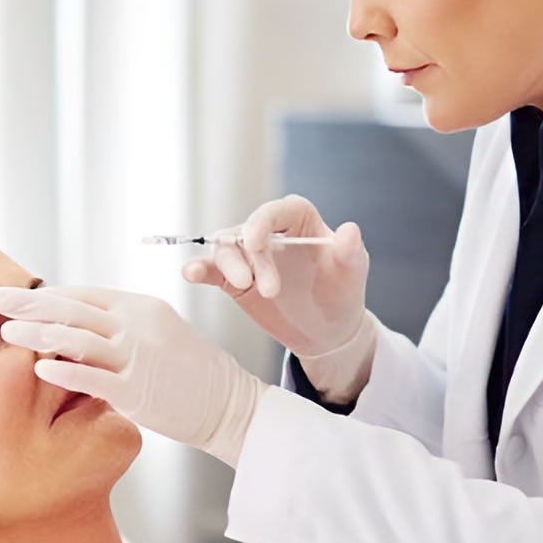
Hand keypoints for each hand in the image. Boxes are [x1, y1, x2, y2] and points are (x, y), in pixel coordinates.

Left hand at [0, 285, 266, 465]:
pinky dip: (64, 371)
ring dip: (37, 334)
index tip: (18, 297)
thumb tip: (79, 326)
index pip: (84, 294)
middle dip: (29, 303)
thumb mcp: (160, 334)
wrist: (231, 405)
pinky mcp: (138, 390)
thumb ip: (121, 328)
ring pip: (76, 338)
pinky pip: (93, 378)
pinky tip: (40, 367)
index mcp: (141, 307)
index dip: (47, 295)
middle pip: (72, 308)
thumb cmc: (193, 373)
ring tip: (6, 333)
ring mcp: (138, 357)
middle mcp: (138, 325)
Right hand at [183, 195, 369, 360]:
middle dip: (251, 258)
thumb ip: (349, 252)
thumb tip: (350, 230)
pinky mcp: (234, 278)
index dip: (261, 223)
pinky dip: (199, 268)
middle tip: (269, 291)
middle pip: (246, 231)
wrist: (326, 330)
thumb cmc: (342, 292)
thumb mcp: (352, 273)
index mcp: (299, 220)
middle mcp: (270, 232)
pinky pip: (212, 269)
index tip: (255, 244)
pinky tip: (191, 272)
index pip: (275, 211)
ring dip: (226, 265)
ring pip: (225, 248)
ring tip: (240, 285)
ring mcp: (249, 255)